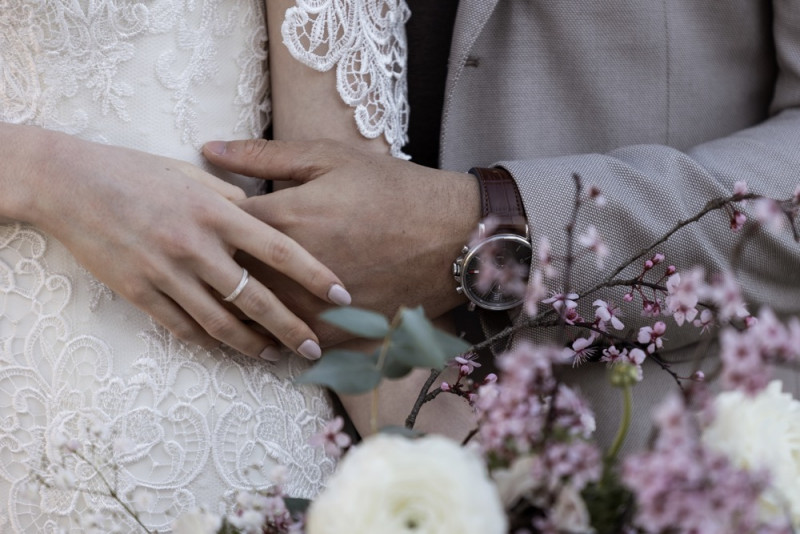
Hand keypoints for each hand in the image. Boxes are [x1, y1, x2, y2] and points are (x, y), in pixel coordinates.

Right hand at [20, 129, 350, 358]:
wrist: (70, 183)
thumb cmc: (136, 173)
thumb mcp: (191, 175)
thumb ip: (232, 198)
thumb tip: (265, 217)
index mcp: (215, 211)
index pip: (279, 250)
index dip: (314, 275)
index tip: (342, 296)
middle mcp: (196, 245)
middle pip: (256, 298)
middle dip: (291, 328)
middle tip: (314, 348)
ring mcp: (166, 272)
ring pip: (220, 323)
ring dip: (252, 344)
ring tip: (274, 355)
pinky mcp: (139, 292)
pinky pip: (181, 328)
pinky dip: (208, 342)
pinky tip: (228, 350)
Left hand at [202, 138, 479, 345]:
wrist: (452, 234)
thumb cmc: (392, 188)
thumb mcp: (329, 157)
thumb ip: (262, 155)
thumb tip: (206, 148)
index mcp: (285, 217)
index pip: (219, 227)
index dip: (201, 227)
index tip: (192, 227)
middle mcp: (292, 266)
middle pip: (229, 280)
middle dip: (209, 277)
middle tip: (191, 276)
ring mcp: (316, 303)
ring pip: (256, 319)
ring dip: (235, 316)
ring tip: (219, 315)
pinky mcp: (341, 330)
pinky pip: (294, 342)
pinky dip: (276, 341)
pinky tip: (268, 339)